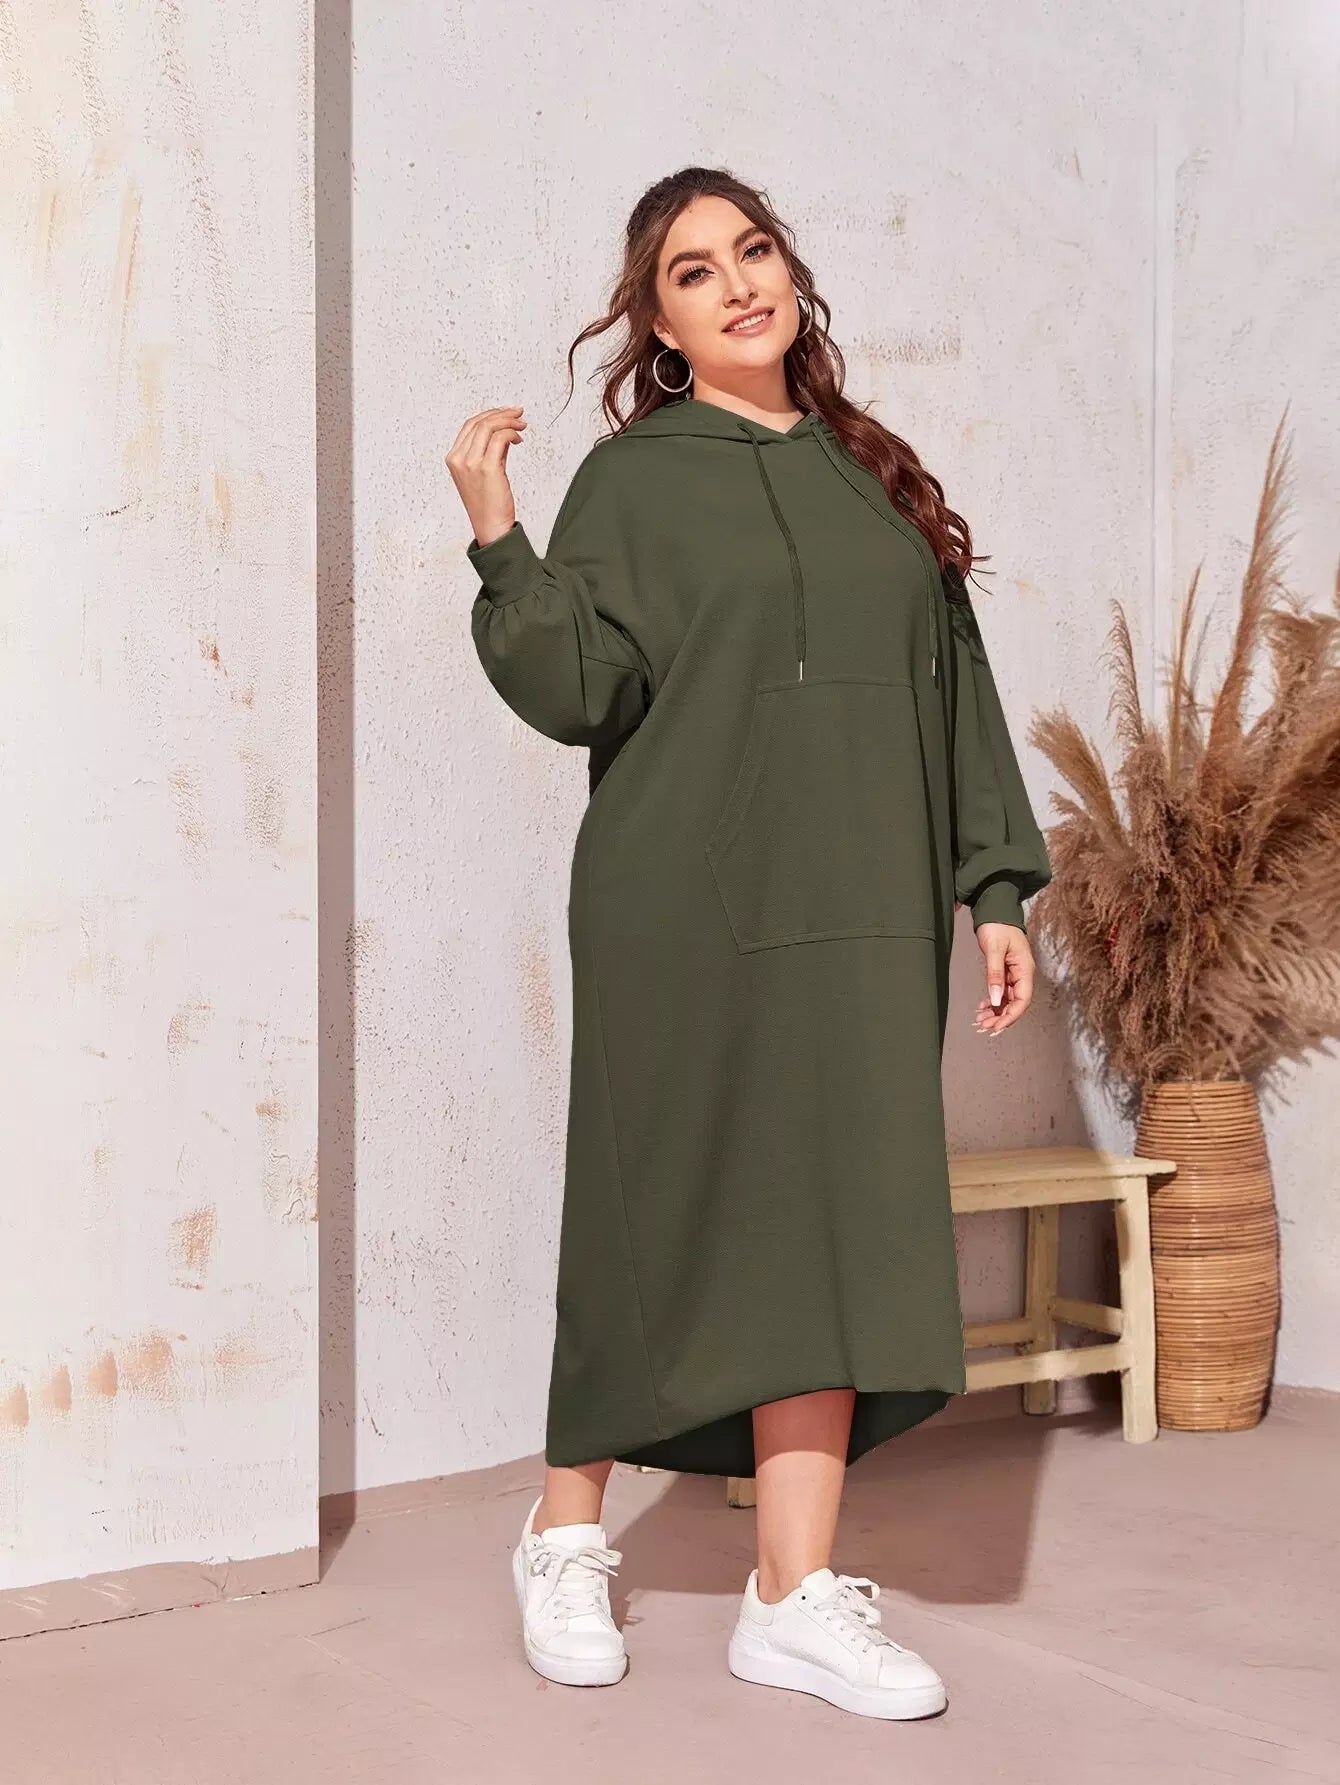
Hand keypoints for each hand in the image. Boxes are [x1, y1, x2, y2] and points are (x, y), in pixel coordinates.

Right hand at [445, 404, 527, 548]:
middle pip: (479, 422)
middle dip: (501, 414)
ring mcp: (471, 464)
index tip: (506, 413)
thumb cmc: (488, 504)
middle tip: (518, 414)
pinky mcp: (487, 469)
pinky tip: (518, 438)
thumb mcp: (485, 471)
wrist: (491, 528)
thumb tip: (504, 432)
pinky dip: (511, 433)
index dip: (489, 414)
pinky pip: (500, 439)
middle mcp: (459, 459)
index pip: (470, 425)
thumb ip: (491, 451)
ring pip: (488, 427)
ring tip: (521, 424)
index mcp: (454, 459)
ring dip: (508, 421)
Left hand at [972, 922, 1035, 1036]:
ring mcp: (1014, 974)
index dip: (1011, 1016)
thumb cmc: (998, 926)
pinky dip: (993, 1002)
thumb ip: (995, 975)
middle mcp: (1022, 974)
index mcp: (1025, 969)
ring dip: (995, 1012)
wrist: (995, 911)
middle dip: (1001, 1017)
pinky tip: (982, 1008)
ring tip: (980, 1020)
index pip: (1023, 1000)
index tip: (997, 1026)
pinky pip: (1002, 993)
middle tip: (984, 1026)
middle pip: (1016, 1004)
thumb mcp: (995, 950)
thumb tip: (996, 999)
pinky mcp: (1006, 973)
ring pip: (1008, 1000)